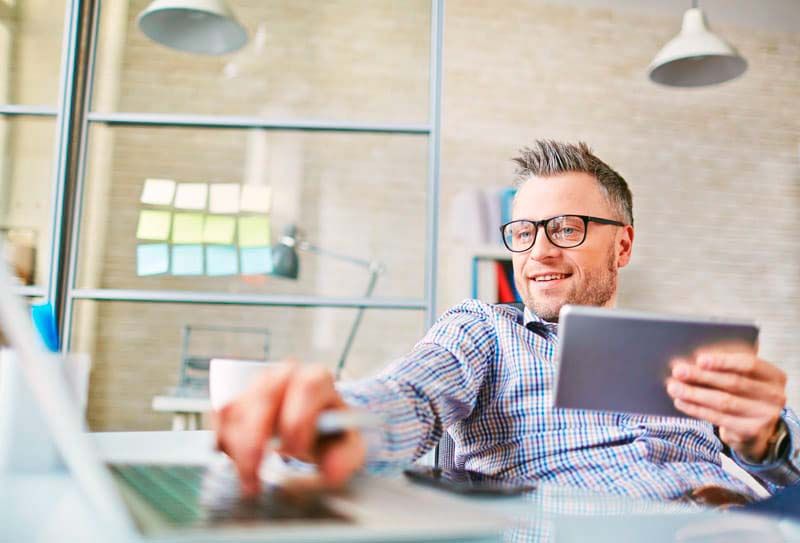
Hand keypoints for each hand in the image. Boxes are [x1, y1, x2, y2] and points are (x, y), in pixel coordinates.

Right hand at [213, 361, 366, 496]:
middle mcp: (285, 375)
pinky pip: (221, 418)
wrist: (316, 430)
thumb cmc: (331, 435)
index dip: (298, 421)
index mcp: (317, 379)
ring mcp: (258, 384)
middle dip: (254, 441)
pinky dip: (224, 443)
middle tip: (255, 478)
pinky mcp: (238, 399)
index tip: (295, 452)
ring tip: (250, 480)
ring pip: (237, 409)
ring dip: (237, 449)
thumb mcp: (348, 446)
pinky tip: (237, 464)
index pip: (306, 387)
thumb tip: (330, 471)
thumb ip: (346, 457)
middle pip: (263, 396)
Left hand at [666, 349, 786, 461]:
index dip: (723, 361)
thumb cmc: (743, 396)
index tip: (699, 359)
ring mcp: (766, 416)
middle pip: (733, 382)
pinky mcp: (752, 432)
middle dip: (701, 376)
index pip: (749, 364)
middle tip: (677, 371)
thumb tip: (691, 360)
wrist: (756, 431)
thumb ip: (726, 369)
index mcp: (774, 376)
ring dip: (694, 393)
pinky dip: (696, 409)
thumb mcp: (743, 380)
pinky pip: (718, 418)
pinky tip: (681, 402)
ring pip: (723, 401)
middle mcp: (776, 396)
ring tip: (673, 387)